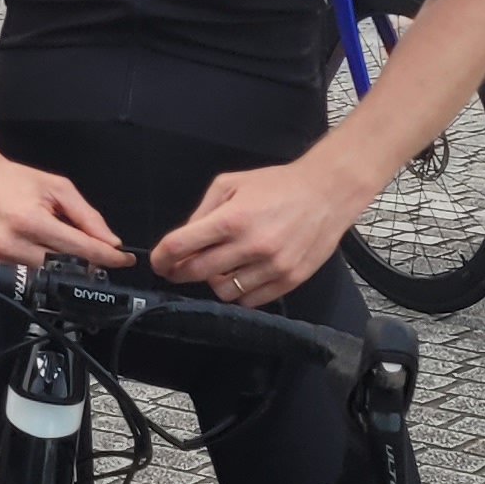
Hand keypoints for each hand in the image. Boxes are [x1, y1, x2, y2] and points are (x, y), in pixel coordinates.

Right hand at [0, 150, 130, 269]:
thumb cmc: (10, 180)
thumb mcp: (56, 187)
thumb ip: (86, 215)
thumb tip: (109, 242)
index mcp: (30, 221)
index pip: (80, 248)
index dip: (107, 256)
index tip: (123, 259)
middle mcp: (12, 244)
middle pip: (64, 267)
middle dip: (85, 261)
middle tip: (93, 250)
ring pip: (45, 274)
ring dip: (61, 264)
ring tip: (57, 242)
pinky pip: (24, 274)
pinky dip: (39, 265)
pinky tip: (37, 247)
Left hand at [149, 154, 363, 307]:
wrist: (326, 193)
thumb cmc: (278, 186)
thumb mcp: (230, 183)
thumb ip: (202, 211)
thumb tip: (184, 238)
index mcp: (231, 219)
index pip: (180, 246)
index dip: (161, 258)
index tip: (158, 262)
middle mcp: (250, 245)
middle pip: (196, 272)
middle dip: (179, 272)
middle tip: (176, 268)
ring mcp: (271, 266)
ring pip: (223, 291)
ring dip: (212, 282)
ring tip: (218, 267)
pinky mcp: (289, 280)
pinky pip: (251, 300)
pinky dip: (239, 292)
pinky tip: (240, 275)